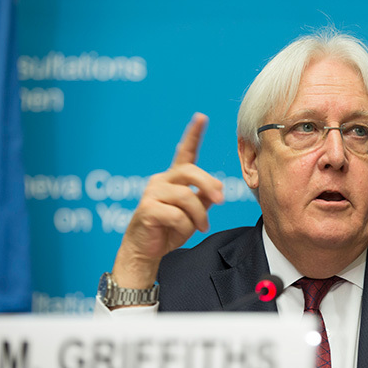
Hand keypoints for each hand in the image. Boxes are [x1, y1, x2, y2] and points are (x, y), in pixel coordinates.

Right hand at [112, 113, 223, 289]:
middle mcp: (161, 181)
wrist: (146, 250)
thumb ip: (204, 198)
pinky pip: (177, 215)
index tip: (201, 117)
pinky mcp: (147, 209)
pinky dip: (186, 226)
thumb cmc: (169, 229)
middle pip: (190, 171)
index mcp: (174, 179)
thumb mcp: (193, 213)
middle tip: (221, 201)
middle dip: (209, 185)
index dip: (193, 134)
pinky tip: (184, 231)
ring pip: (186, 197)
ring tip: (201, 227)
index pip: (184, 152)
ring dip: (199, 215)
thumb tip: (218, 188)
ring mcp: (152, 193)